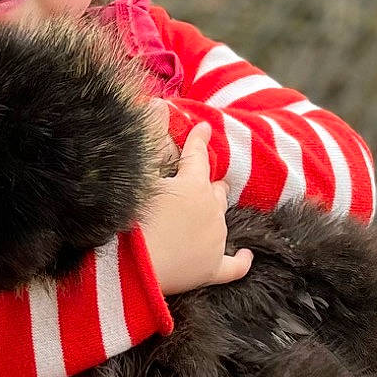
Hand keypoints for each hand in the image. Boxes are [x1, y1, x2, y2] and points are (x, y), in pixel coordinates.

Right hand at [139, 121, 253, 295]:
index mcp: (193, 184)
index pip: (197, 155)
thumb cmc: (129, 220)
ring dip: (215, 213)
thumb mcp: (139, 176)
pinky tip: (246, 256)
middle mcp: (211, 209)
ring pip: (222, 220)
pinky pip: (235, 266)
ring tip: (208, 213)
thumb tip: (157, 106)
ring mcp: (214, 240)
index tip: (204, 128)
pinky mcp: (211, 269)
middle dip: (211, 185)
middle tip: (205, 184)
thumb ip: (151, 143)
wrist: (132, 268)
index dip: (199, 140)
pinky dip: (241, 261)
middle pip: (216, 191)